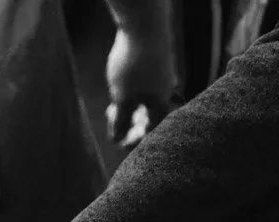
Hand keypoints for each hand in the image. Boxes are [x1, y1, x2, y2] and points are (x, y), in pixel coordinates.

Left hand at [105, 19, 179, 147]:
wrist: (144, 23)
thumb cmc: (132, 63)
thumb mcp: (120, 97)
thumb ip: (119, 120)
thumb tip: (116, 140)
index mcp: (160, 102)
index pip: (151, 130)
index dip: (135, 139)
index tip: (119, 141)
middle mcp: (166, 88)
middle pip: (150, 113)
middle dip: (130, 121)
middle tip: (112, 118)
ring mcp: (163, 73)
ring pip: (147, 97)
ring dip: (130, 105)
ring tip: (113, 104)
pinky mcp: (157, 59)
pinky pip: (146, 83)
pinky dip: (133, 90)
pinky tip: (121, 84)